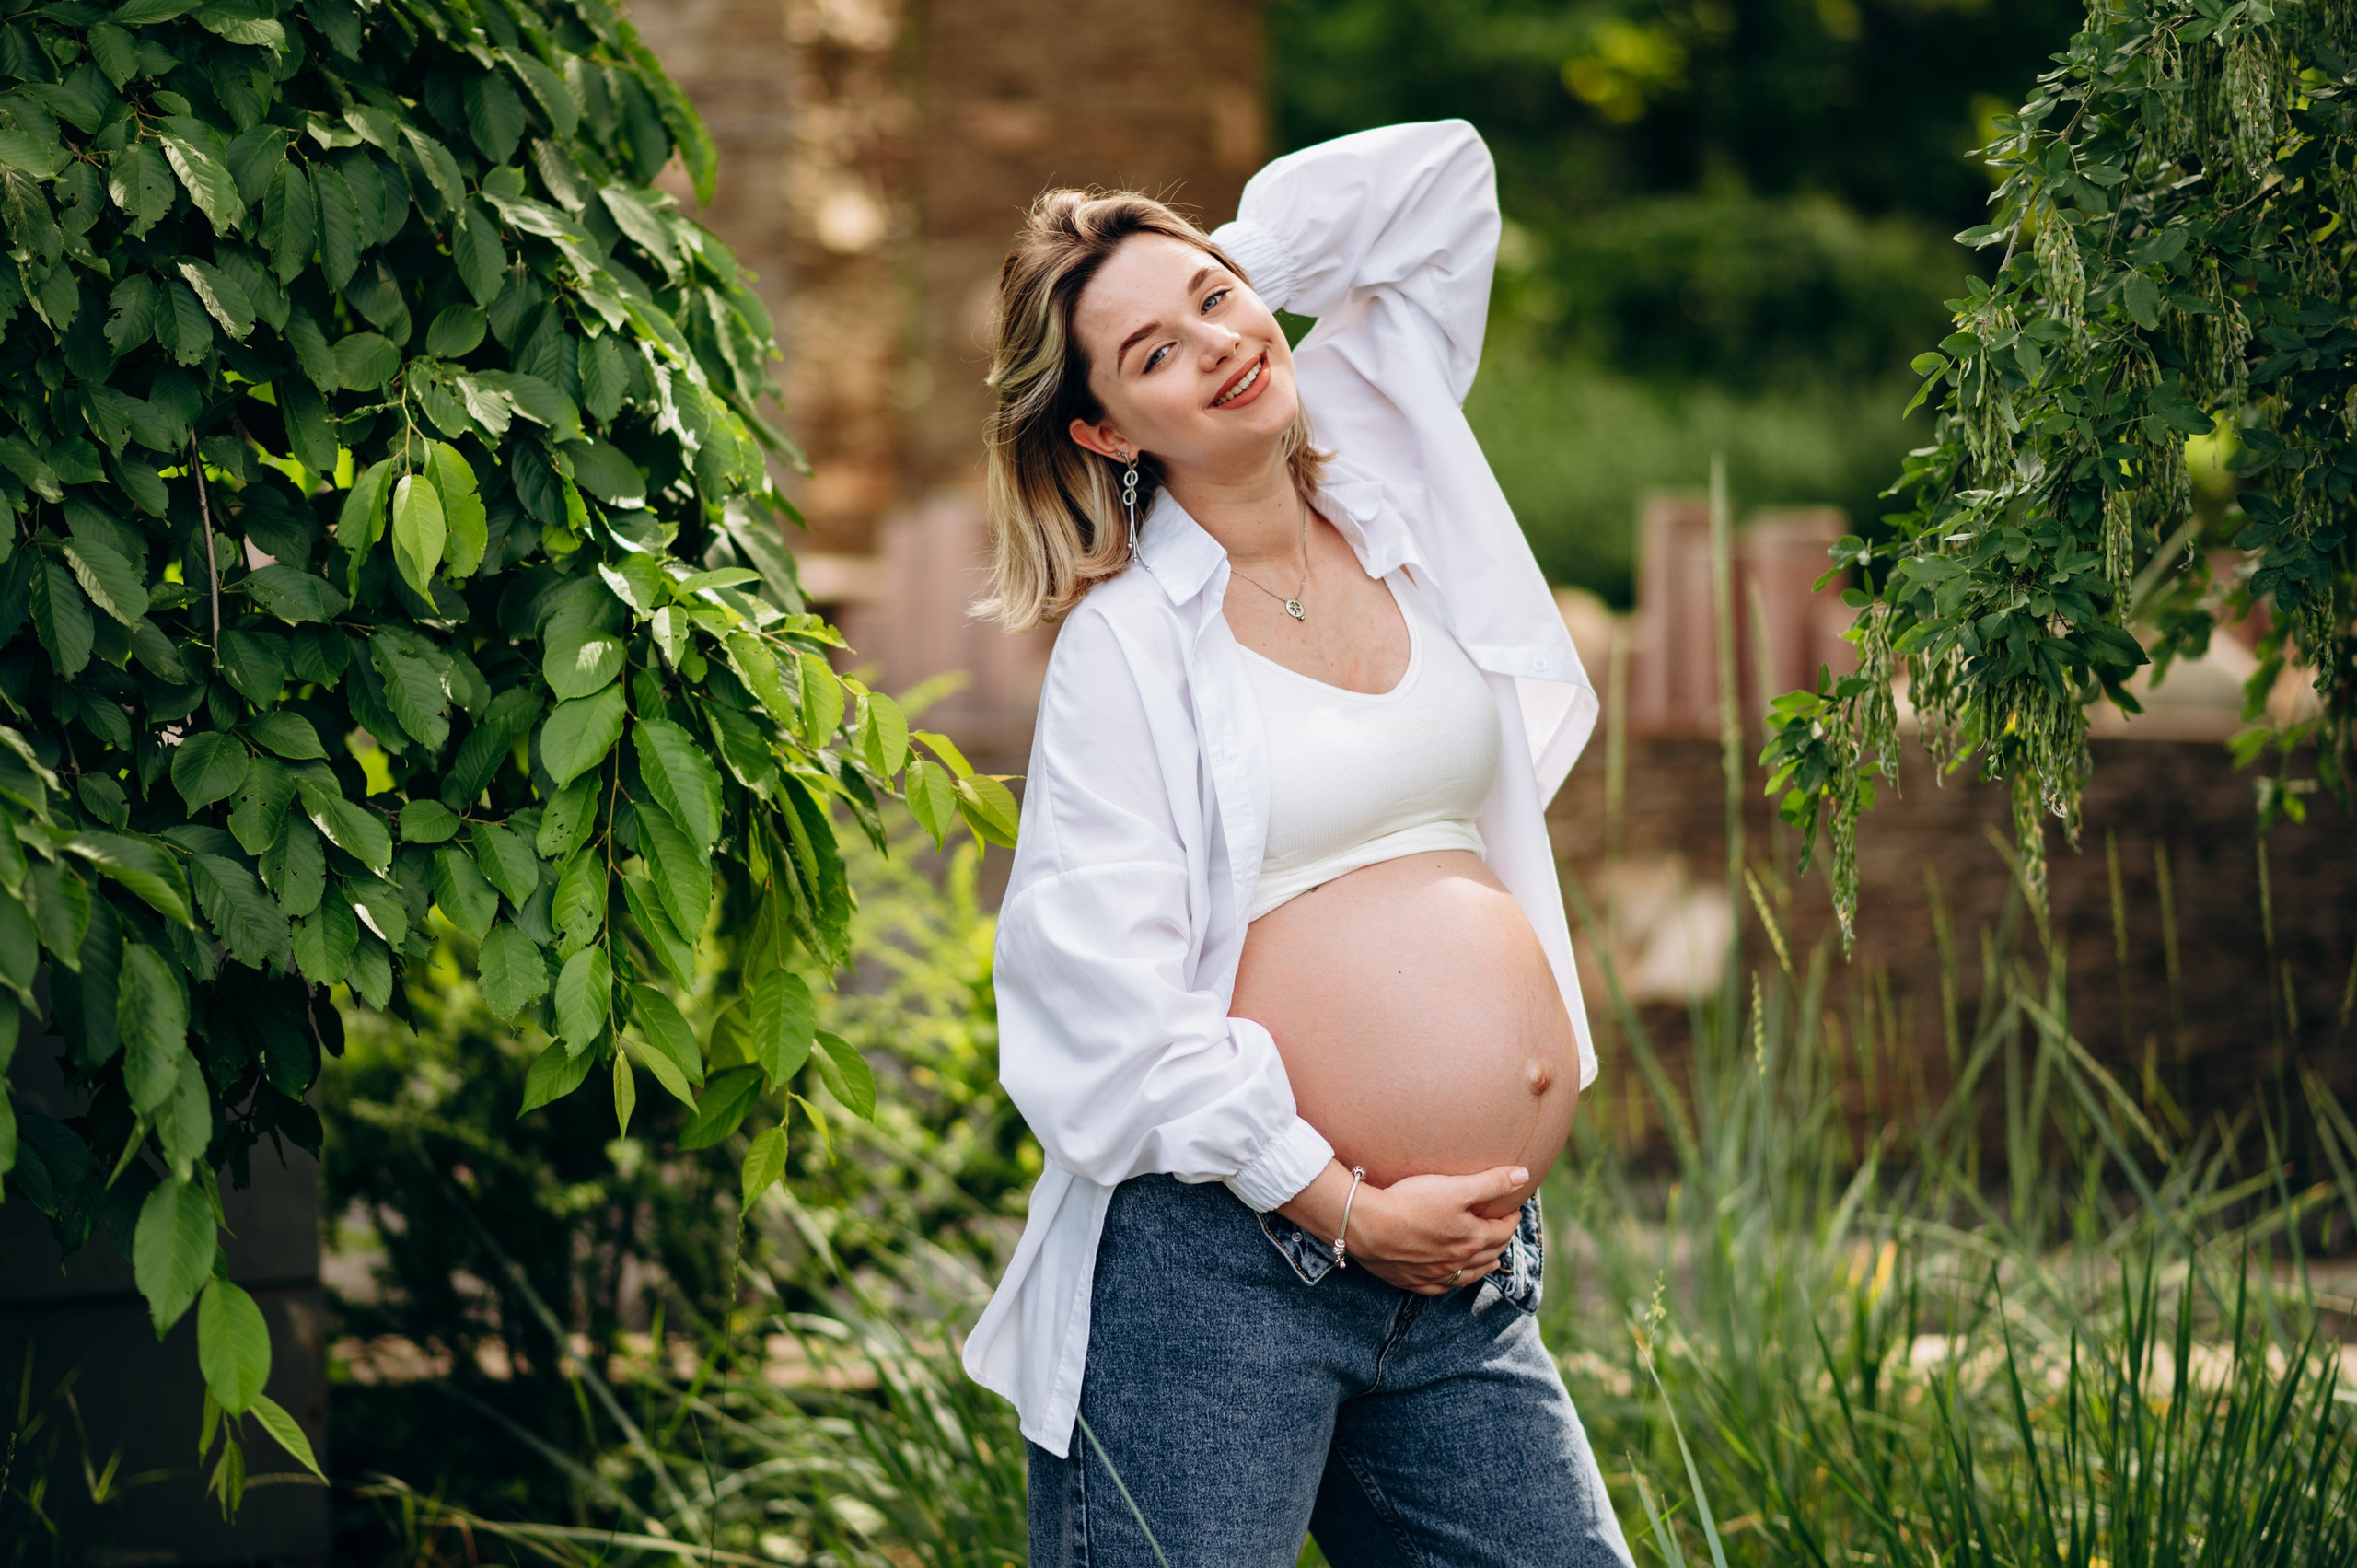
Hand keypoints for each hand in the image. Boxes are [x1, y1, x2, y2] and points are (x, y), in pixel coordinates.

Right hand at [1346, 1166, 1525, 1295]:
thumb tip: (1524, 1177)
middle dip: (1500, 1240)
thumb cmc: (1411, 1202)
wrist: (1368, 1226)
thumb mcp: (1456, 1188)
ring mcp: (1435, 1275)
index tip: (1513, 1209)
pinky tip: (1451, 1277)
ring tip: (1490, 1259)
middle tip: (1502, 1229)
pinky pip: (1440, 1287)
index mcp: (1473, 1238)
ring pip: (1468, 1274)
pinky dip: (1452, 1281)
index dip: (1511, 1218)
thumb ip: (1492, 1183)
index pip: (1502, 1230)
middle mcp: (1458, 1261)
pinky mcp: (1413, 1281)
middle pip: (1489, 1253)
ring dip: (1483, 1265)